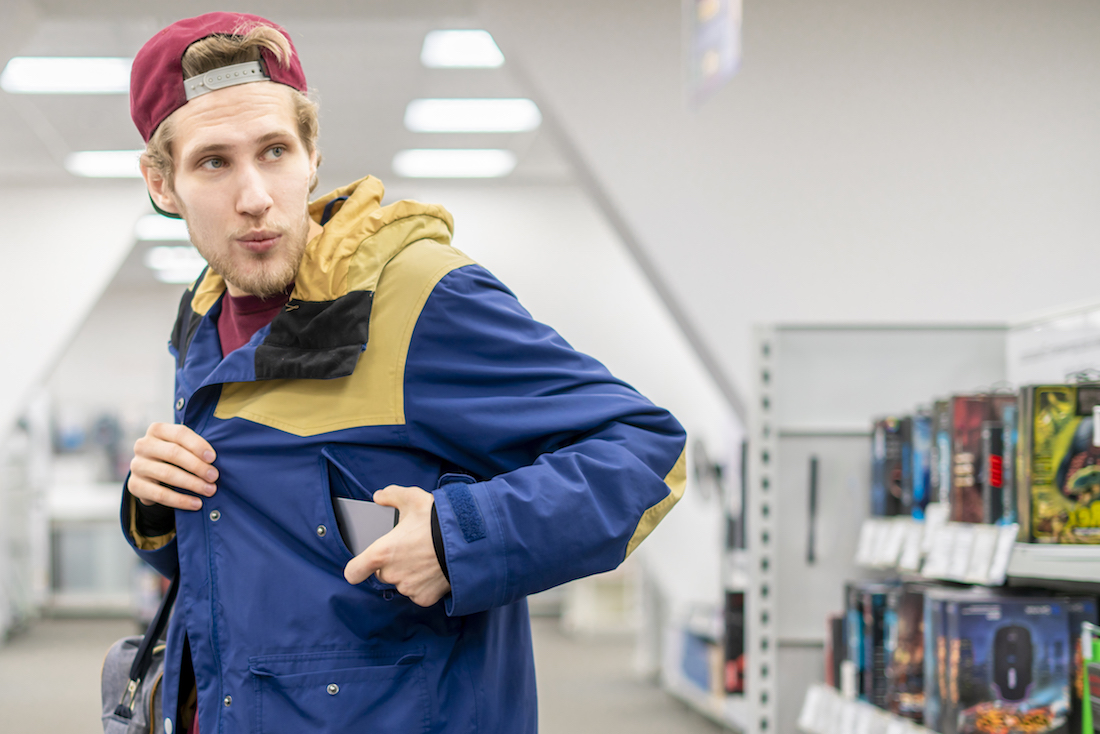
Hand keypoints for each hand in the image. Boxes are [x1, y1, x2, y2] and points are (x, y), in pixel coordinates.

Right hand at [128, 422, 217, 510]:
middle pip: (173, 453)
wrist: (152, 477)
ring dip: (192, 483)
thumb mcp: (182, 447)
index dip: (197, 445)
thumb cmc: (175, 457)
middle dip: (197, 466)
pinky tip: (196, 504)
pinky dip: (181, 500)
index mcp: (157, 430)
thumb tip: (213, 461)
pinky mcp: (134, 485)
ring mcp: (137, 465)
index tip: (213, 458)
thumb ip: (194, 448)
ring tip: (210, 490)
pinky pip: (160, 494)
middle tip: (214, 477)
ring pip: (167, 474)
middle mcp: (143, 445)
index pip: (179, 433)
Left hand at [343, 485, 450, 606]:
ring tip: (426, 557)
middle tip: (409, 549)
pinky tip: (435, 570)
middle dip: (391, 564)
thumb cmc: (439, 519)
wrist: (470, 541)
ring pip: (401, 583)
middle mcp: (392, 574)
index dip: (356, 568)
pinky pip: (418, 593)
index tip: (361, 565)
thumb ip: (391, 495)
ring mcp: (409, 588)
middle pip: (381, 574)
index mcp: (382, 552)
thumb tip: (379, 496)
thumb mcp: (413, 498)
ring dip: (408, 574)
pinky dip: (424, 585)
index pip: (353, 572)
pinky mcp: (425, 598)